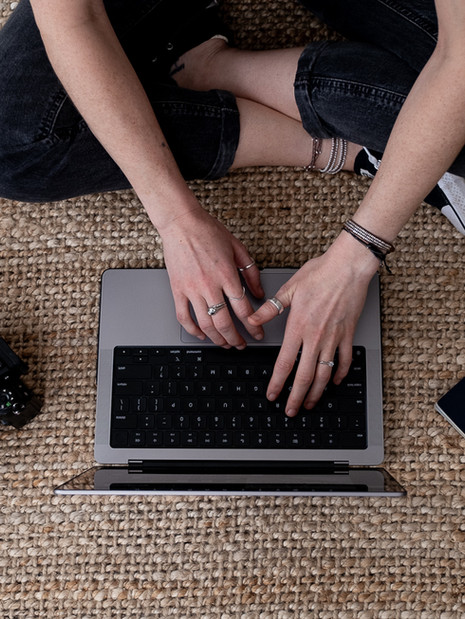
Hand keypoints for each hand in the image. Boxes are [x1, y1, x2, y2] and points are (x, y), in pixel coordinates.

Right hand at [160, 208, 264, 346]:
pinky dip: (193, 330)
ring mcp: (191, 289)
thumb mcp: (238, 248)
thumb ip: (251, 272)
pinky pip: (183, 316)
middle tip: (241, 344)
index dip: (253, 327)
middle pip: (225, 323)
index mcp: (227, 275)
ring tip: (224, 343)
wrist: (181, 222)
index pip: (244, 310)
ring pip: (205, 324)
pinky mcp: (177, 290)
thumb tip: (260, 293)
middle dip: (236, 339)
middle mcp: (209, 285)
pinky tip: (201, 334)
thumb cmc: (208, 230)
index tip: (257, 334)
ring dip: (217, 339)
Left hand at [248, 234, 379, 414]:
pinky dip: (340, 372)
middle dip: (296, 396)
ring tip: (310, 403)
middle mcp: (316, 336)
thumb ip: (270, 309)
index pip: (285, 363)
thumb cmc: (320, 273)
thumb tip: (253, 319)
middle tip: (291, 411)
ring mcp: (334, 337)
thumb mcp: (289, 289)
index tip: (273, 395)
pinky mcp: (348, 333)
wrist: (348, 267)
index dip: (277, 383)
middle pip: (305, 375)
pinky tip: (336, 381)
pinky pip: (345, 359)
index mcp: (298, 327)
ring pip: (325, 372)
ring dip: (317, 391)